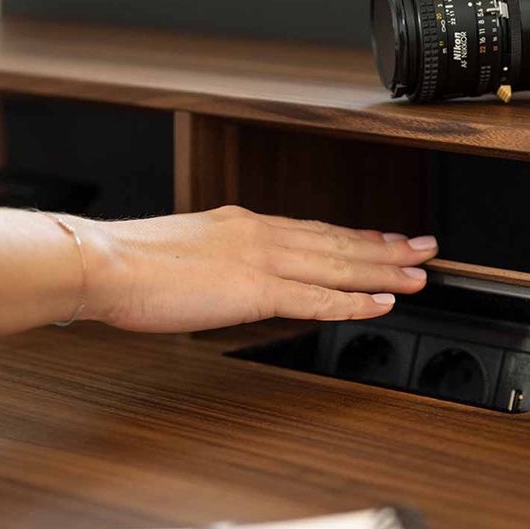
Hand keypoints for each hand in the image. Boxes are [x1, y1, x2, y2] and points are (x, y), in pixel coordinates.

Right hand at [74, 206, 437, 332]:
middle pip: (336, 242)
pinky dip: (353, 301)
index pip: (311, 229)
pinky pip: (317, 299)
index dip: (353, 236)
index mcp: (241, 224)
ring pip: (338, 265)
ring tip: (418, 274)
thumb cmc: (128, 264)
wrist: (104, 262)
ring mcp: (261, 260)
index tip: (382, 238)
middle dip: (385, 246)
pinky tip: (381, 304)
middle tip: (424, 248)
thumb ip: (213, 262)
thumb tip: (224, 279)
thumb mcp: (181, 253)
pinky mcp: (255, 290)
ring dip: (383, 270)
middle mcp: (259, 234)